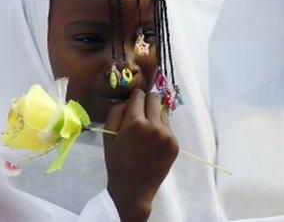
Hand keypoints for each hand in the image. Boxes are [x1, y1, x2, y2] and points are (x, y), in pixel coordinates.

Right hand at [103, 89, 178, 221]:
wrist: (133, 189)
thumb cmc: (116, 162)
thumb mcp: (108, 135)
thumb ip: (116, 111)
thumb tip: (128, 99)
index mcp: (135, 122)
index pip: (139, 94)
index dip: (134, 97)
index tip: (132, 103)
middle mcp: (154, 125)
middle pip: (154, 98)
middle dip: (146, 102)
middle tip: (140, 113)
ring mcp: (167, 135)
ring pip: (162, 112)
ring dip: (154, 116)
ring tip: (145, 133)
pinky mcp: (175, 144)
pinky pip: (168, 128)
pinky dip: (160, 130)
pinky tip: (152, 144)